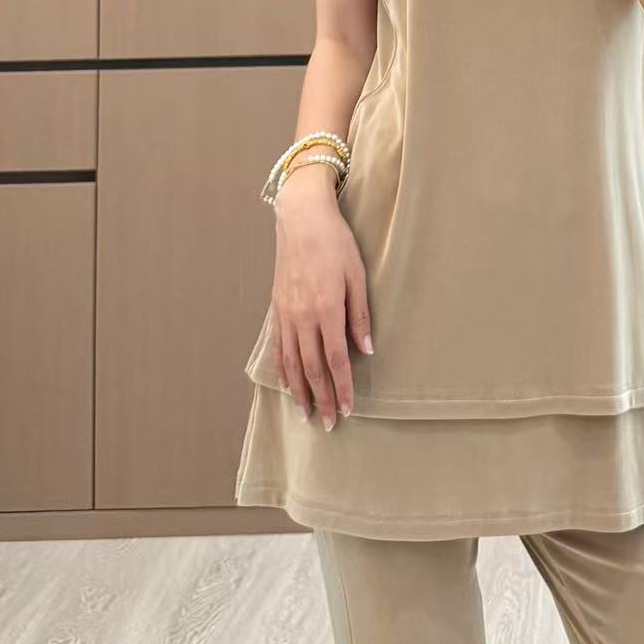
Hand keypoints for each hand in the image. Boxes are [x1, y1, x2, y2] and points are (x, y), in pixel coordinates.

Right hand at [271, 174, 372, 428]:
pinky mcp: (277, 308)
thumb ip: (360, 315)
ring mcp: (286, 314)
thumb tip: (366, 350)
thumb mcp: (357, 275)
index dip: (343, 388)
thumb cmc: (335, 243)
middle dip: (322, 399)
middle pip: (312, 369)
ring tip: (307, 415)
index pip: (335, 360)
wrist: (300, 218)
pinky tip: (289, 384)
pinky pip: (279, 347)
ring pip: (292, 363)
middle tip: (330, 424)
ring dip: (300, 392)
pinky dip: (284, 370)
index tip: (349, 410)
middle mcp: (302, 317)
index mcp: (326, 309)